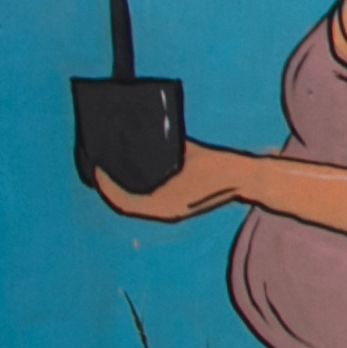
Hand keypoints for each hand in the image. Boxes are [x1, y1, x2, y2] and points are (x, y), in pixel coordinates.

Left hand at [93, 144, 240, 222]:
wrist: (249, 178)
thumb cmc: (221, 166)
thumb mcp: (191, 154)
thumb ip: (168, 148)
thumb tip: (143, 136)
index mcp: (165, 206)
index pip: (124, 202)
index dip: (106, 186)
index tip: (97, 168)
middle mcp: (165, 211)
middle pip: (127, 203)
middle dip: (111, 187)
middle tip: (99, 167)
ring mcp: (173, 209)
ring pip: (138, 202)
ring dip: (124, 189)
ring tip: (113, 169)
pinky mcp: (180, 204)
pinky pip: (151, 199)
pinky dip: (139, 188)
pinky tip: (137, 172)